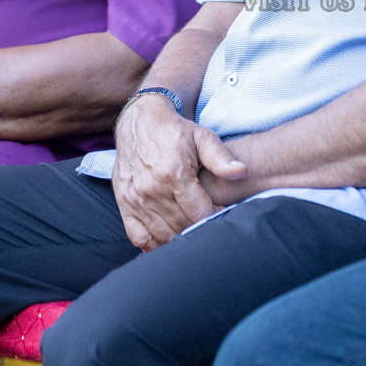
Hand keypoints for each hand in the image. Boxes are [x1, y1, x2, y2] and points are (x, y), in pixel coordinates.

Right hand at [111, 94, 245, 251]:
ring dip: (179, 239)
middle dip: (199, 229)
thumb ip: (221, 158)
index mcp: (174, 174)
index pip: (199, 214)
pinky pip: (138, 236)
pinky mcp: (124, 203)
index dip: (214, 218)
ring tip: (192, 231)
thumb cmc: (175, 131)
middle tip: (209, 224)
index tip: (222, 214)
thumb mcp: (202, 137)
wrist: (140, 121)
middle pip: (182, 227)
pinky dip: (152, 244)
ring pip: (162, 235)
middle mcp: (152, 190)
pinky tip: (166, 240)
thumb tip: (241, 172)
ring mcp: (136, 199)